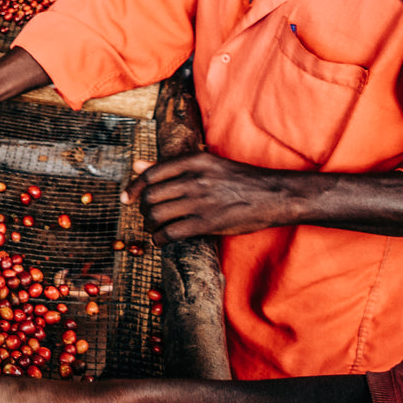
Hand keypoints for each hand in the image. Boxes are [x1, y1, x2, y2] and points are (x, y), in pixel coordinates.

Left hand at [122, 151, 300, 245]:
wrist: (275, 195)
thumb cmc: (240, 179)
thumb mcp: (207, 164)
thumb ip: (170, 166)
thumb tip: (136, 165)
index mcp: (193, 161)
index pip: (150, 174)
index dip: (134, 188)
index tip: (127, 199)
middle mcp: (194, 179)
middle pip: (150, 196)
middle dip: (143, 209)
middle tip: (147, 216)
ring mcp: (200, 201)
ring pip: (157, 214)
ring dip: (150, 225)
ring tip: (154, 228)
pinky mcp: (207, 224)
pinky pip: (170, 233)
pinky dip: (159, 239)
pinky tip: (161, 241)